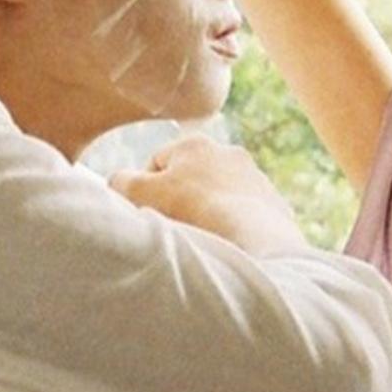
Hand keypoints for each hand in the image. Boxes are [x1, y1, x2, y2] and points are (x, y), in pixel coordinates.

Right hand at [110, 134, 304, 254]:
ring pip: (219, 197)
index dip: (145, 190)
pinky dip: (235, 229)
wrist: (254, 238)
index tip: (148, 213)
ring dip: (209, 215)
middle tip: (174, 228)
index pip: (156, 162)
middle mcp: (229, 154)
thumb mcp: (141, 194)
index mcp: (195, 144)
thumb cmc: (194, 212)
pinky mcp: (274, 205)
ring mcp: (255, 179)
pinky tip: (229, 247)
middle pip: (190, 179)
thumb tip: (118, 182)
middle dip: (180, 201)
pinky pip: (245, 216)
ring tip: (204, 240)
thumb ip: (121, 182)